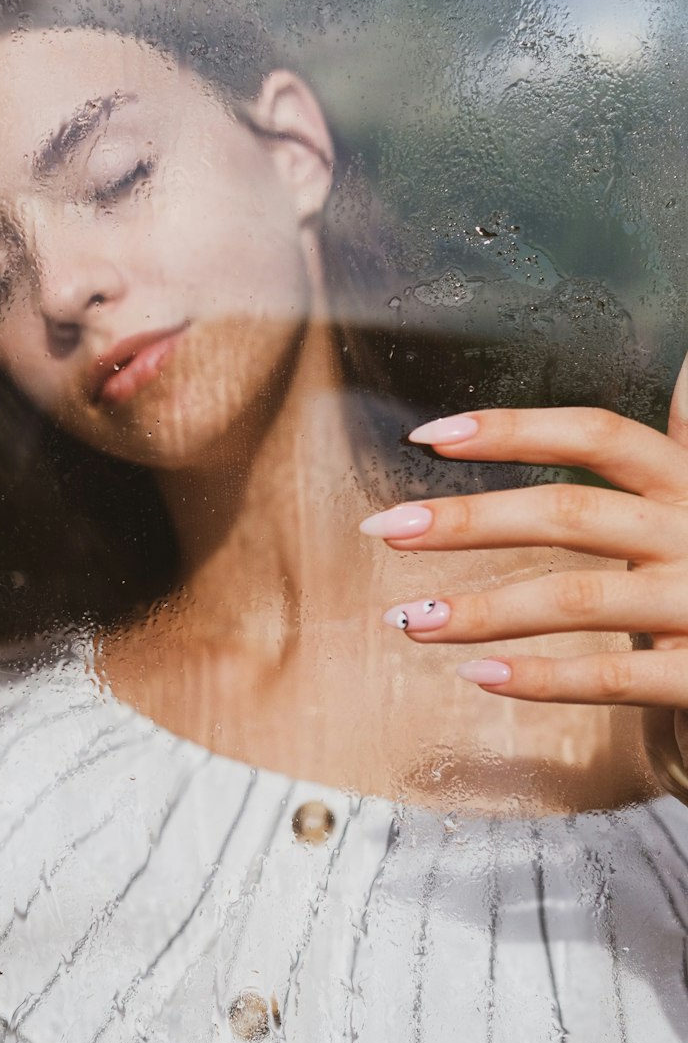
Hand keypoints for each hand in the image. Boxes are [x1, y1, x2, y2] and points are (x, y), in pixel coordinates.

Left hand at [358, 363, 687, 707]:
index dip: (512, 429)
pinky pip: (617, 674)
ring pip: (578, 596)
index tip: (428, 436)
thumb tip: (686, 363)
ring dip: (483, 609)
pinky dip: (543, 679)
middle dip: (468, 519)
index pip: (595, 436)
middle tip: (386, 528)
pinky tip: (479, 676)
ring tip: (409, 619)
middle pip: (569, 512)